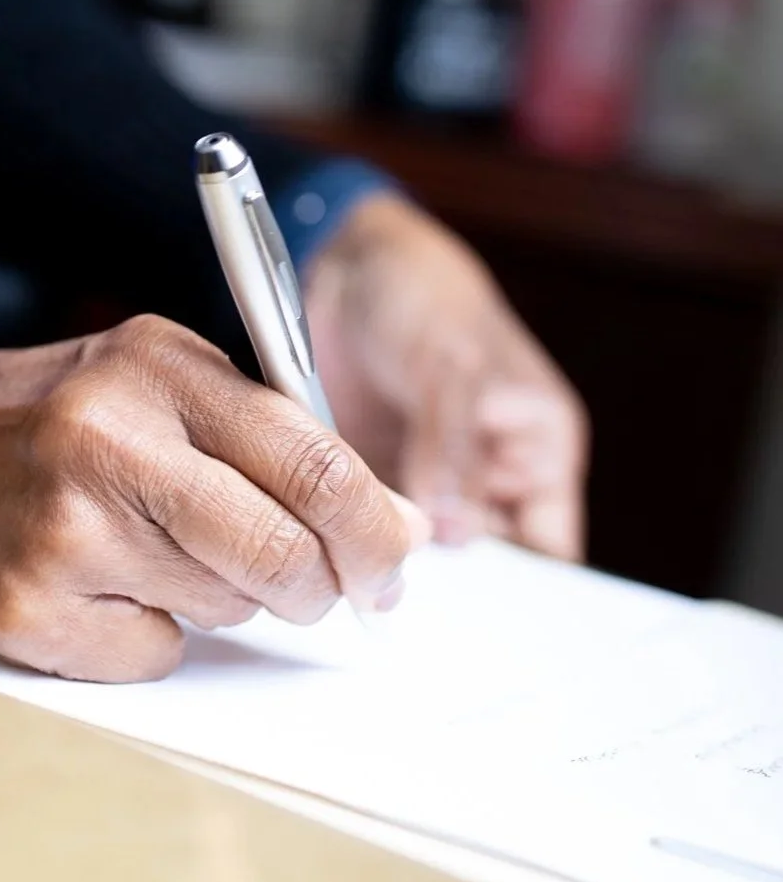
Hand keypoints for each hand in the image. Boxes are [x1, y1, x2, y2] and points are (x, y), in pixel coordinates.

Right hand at [0, 316, 429, 682]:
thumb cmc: (55, 414)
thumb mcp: (162, 382)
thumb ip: (276, 438)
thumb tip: (399, 526)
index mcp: (159, 367)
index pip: (317, 465)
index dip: (379, 531)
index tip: (396, 559)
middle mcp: (108, 444)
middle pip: (285, 555)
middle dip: (321, 587)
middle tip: (313, 587)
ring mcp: (62, 535)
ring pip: (227, 609)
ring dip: (223, 596)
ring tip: (153, 548)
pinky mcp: (26, 614)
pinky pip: (156, 656)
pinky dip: (149, 635)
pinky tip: (99, 588)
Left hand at [305, 195, 587, 560]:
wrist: (347, 262)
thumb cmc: (427, 296)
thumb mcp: (452, 365)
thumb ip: (453, 445)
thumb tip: (452, 522)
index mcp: (540, 449)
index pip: (549, 547)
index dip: (525, 589)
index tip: (480, 618)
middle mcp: (489, 478)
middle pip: (485, 564)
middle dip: (453, 585)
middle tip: (411, 592)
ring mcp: (428, 484)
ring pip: (422, 553)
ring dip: (394, 560)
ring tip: (367, 570)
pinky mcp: (370, 482)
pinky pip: (368, 530)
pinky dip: (353, 539)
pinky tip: (333, 547)